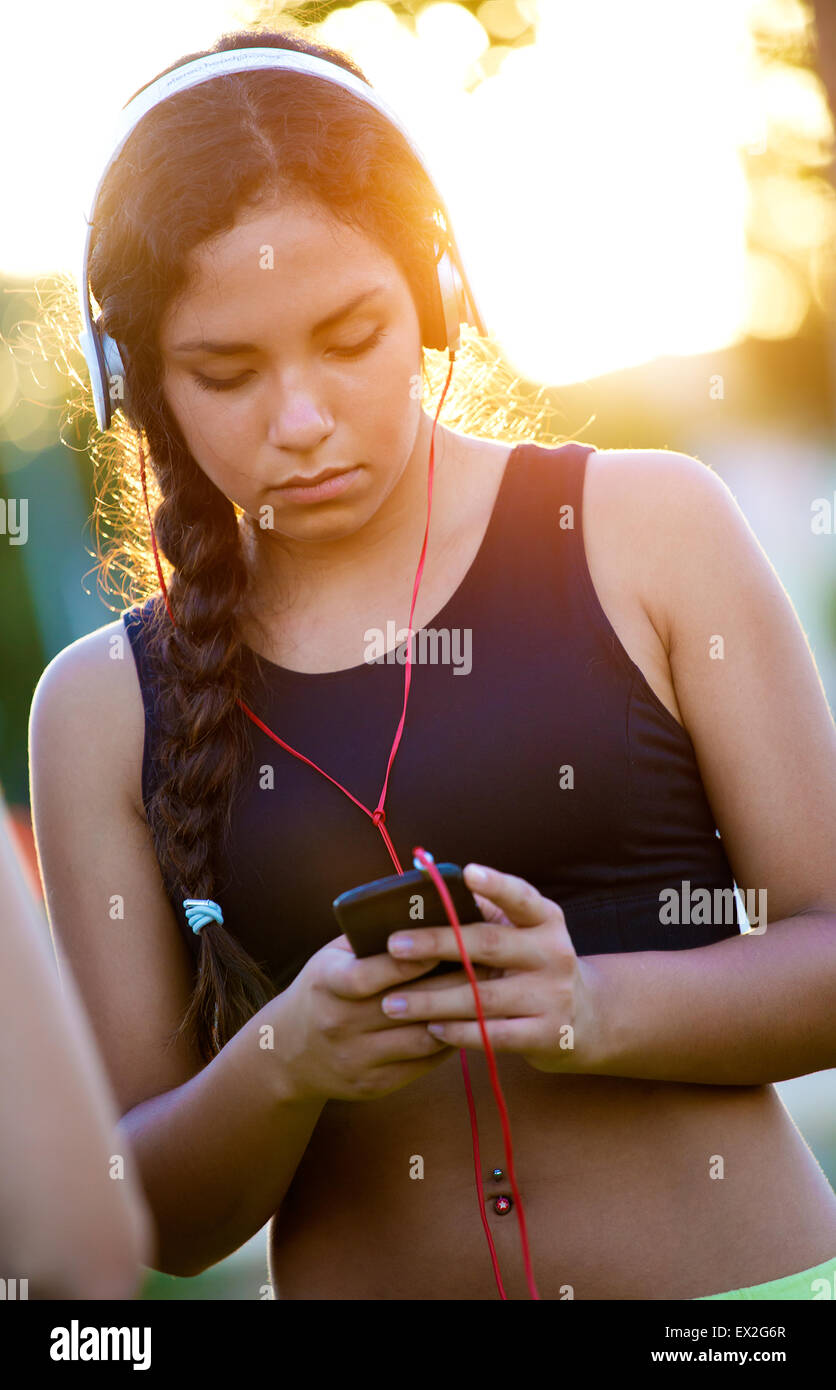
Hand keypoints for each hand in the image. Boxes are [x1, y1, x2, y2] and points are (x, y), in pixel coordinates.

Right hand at [267, 933, 492, 1103]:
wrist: (289, 1052)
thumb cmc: (323, 988)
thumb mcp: (332, 956)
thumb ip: (371, 937)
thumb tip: (426, 909)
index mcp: (327, 984)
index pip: (371, 975)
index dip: (412, 960)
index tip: (451, 942)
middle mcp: (339, 1023)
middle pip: (408, 1006)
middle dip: (454, 983)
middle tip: (492, 962)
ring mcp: (356, 1058)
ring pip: (423, 1038)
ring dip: (460, 1016)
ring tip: (490, 993)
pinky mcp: (373, 1085)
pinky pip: (423, 1063)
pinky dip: (449, 1041)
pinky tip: (470, 1022)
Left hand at [381, 864, 604, 1073]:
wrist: (585, 1018)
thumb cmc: (531, 964)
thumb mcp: (523, 934)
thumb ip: (483, 915)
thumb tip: (426, 893)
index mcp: (545, 920)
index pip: (521, 897)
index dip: (495, 884)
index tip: (467, 871)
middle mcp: (554, 953)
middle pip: (489, 944)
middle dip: (436, 944)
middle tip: (394, 945)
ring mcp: (553, 996)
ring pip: (483, 997)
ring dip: (432, 1001)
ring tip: (391, 1002)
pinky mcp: (547, 1035)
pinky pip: (493, 1035)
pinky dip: (458, 1032)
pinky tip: (430, 1028)